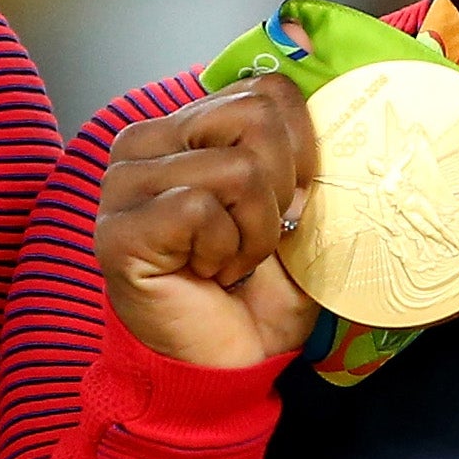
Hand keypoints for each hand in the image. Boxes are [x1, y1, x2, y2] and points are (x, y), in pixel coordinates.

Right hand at [96, 76, 322, 368]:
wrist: (230, 367)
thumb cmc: (260, 291)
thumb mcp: (298, 209)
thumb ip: (306, 152)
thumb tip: (340, 103)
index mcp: (186, 126)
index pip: (267, 90)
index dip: (302, 152)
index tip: (287, 204)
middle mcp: (143, 142)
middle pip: (256, 117)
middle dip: (281, 191)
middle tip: (255, 240)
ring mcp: (122, 183)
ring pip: (237, 168)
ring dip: (255, 233)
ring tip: (230, 261)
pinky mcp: (118, 228)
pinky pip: (202, 209)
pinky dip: (225, 251)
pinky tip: (206, 274)